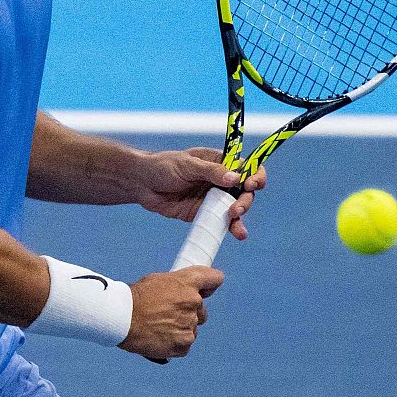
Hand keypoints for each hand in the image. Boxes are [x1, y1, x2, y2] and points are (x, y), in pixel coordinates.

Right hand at [119, 266, 223, 359]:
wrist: (121, 319)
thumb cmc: (134, 298)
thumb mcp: (157, 280)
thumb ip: (177, 285)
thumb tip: (186, 289)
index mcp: (187, 283)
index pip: (214, 279)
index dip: (210, 285)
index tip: (207, 289)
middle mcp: (192, 302)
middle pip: (202, 309)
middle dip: (190, 311)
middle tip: (168, 313)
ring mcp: (189, 324)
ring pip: (193, 327)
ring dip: (181, 328)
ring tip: (159, 326)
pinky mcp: (184, 344)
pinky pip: (185, 344)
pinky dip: (175, 343)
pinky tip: (160, 337)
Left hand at [134, 147, 265, 239]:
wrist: (141, 185)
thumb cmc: (163, 167)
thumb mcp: (187, 165)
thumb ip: (211, 172)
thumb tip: (235, 178)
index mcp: (219, 162)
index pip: (246, 166)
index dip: (254, 174)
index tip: (251, 183)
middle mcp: (220, 180)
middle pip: (245, 190)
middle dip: (246, 199)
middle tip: (236, 208)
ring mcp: (214, 198)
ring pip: (237, 207)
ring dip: (241, 214)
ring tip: (235, 218)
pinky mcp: (205, 214)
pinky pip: (223, 222)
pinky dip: (232, 228)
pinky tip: (239, 234)